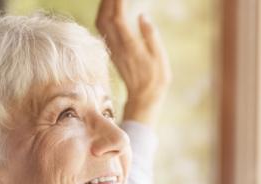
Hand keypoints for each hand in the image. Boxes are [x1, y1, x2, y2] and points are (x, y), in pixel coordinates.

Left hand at [95, 0, 171, 125]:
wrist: (143, 98)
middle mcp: (118, 46)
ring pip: (101, 23)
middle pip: (105, 18)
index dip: (117, 2)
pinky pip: (103, 29)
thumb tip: (142, 15)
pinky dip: (103, 15)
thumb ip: (150, 35)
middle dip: (107, 1)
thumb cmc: (156, 78)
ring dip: (103, 7)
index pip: (118, 18)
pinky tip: (108, 10)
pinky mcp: (112, 51)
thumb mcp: (159, 57)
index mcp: (130, 45)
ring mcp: (113, 49)